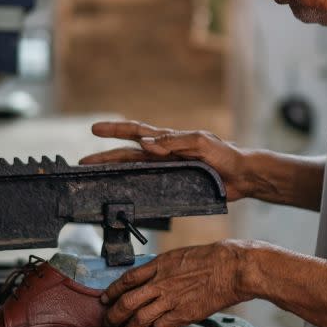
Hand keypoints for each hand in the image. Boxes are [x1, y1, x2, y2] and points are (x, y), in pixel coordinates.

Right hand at [79, 121, 253, 200]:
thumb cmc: (226, 155)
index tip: (95, 129)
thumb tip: (146, 143)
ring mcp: (168, 171)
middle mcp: (164, 154)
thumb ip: (175, 142)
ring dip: (116, 175)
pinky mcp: (176, 187)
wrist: (243, 176)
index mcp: (169, 140)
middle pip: (129, 154)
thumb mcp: (202, 143)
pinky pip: (150, 189)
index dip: (116, 130)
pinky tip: (125, 198)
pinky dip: (135, 193)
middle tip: (83, 162)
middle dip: (106, 157)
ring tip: (97, 179)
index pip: (137, 132)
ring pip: (135, 172)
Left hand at [102, 240, 254, 326]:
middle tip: (109, 322)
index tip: (106, 298)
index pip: (127, 279)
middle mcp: (161, 283)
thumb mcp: (179, 255)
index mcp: (159, 265)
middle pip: (127, 302)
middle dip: (114, 315)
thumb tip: (151, 276)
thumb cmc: (211, 259)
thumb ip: (162, 267)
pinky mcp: (182, 313)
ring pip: (139, 319)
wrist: (230, 267)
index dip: (113, 291)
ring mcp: (170, 299)